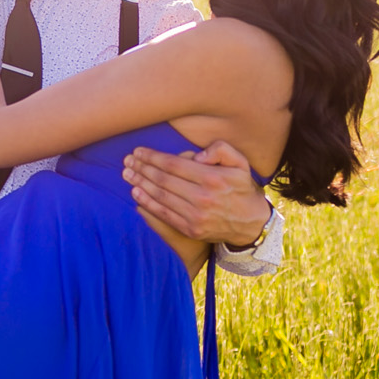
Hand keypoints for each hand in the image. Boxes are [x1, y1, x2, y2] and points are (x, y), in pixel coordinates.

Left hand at [123, 141, 272, 247]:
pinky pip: (164, 214)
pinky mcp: (190, 229)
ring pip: (160, 196)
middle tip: (127, 161)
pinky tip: (136, 193)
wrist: (251, 223)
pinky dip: (147, 203)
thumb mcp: (240, 163)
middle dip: (142, 168)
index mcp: (212, 178)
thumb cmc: (242, 188)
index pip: (174, 165)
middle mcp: (202, 197)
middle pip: (163, 180)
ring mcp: (195, 215)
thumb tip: (198, 156)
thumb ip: (221, 150)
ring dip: (140, 184)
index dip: (153, 157)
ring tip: (127, 174)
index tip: (139, 152)